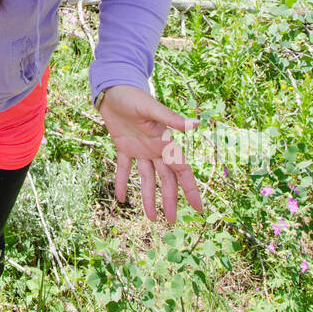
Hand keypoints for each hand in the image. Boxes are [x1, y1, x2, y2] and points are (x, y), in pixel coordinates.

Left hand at [98, 84, 203, 224]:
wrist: (113, 89)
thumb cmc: (134, 96)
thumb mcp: (153, 108)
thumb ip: (172, 119)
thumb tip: (197, 124)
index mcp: (165, 143)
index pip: (182, 171)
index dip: (191, 190)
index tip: (199, 209)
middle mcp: (155, 149)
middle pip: (166, 180)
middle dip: (170, 200)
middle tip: (173, 222)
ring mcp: (140, 149)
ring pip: (147, 178)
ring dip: (149, 197)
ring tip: (151, 218)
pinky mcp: (123, 146)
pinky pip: (124, 169)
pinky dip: (123, 182)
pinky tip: (121, 199)